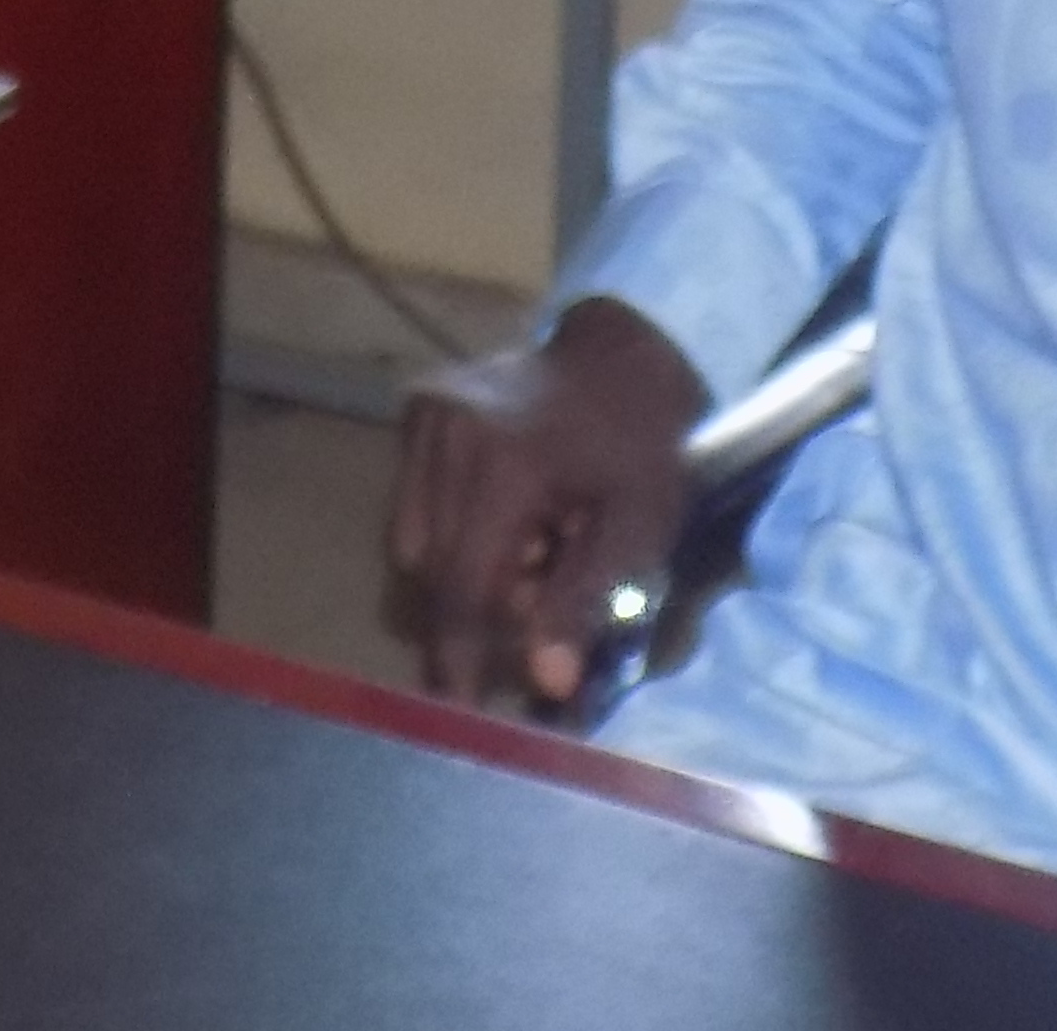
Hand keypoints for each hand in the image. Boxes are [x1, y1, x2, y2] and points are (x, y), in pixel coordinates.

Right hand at [387, 295, 703, 715]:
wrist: (629, 345)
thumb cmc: (646, 443)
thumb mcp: (637, 527)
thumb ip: (582, 603)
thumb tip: (545, 683)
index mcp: (502, 464)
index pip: (463, 586)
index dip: (461, 657)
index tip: (459, 712)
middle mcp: (446, 436)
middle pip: (429, 569)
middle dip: (472, 611)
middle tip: (530, 612)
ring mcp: (423, 415)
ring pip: (410, 538)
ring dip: (460, 569)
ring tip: (529, 554)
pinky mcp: (416, 407)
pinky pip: (413, 499)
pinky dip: (451, 529)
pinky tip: (509, 517)